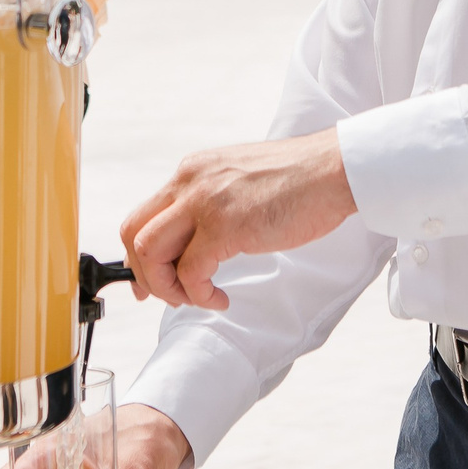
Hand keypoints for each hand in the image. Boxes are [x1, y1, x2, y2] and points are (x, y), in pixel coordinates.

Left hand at [119, 130, 356, 309]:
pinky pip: (190, 273)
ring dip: (166, 287)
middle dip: (144, 275)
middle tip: (168, 297)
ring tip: (196, 298)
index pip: (143, 215)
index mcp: (193, 171)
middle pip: (134, 233)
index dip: (137, 255)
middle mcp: (190, 182)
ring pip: (150, 252)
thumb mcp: (239, 181)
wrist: (333, 170)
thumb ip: (211, 203)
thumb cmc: (298, 181)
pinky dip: (199, 295)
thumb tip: (193, 243)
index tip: (148, 281)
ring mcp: (204, 202)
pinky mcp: (225, 226)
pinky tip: (220, 298)